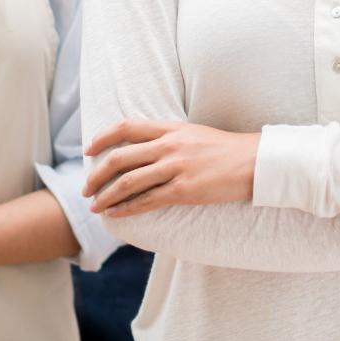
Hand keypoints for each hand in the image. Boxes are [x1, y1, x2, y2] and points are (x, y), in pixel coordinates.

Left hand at [83, 121, 259, 217]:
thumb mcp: (193, 134)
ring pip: (129, 181)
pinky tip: (117, 214)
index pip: (126, 127)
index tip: (89, 150)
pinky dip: (128, 208)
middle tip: (86, 188)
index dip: (102, 138)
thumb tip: (143, 149)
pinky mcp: (184, 189)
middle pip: (120, 157)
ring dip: (107, 195)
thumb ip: (168, 138)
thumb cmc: (224, 149)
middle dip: (97, 175)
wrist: (253, 162)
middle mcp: (169, 145)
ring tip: (95, 206)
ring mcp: (176, 167)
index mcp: (170, 128)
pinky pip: (148, 200)